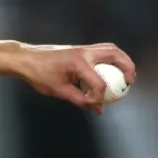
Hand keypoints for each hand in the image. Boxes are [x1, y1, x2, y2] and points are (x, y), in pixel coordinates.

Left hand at [0, 41, 134, 113]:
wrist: (26, 58)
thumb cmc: (39, 75)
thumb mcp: (59, 91)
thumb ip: (80, 100)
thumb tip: (98, 109)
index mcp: (77, 64)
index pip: (98, 82)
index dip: (101, 97)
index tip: (96, 105)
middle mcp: (83, 52)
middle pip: (114, 55)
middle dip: (127, 67)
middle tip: (131, 81)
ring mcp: (83, 48)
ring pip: (110, 48)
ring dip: (123, 59)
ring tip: (128, 74)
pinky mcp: (80, 48)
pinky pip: (102, 50)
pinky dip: (112, 58)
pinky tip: (113, 70)